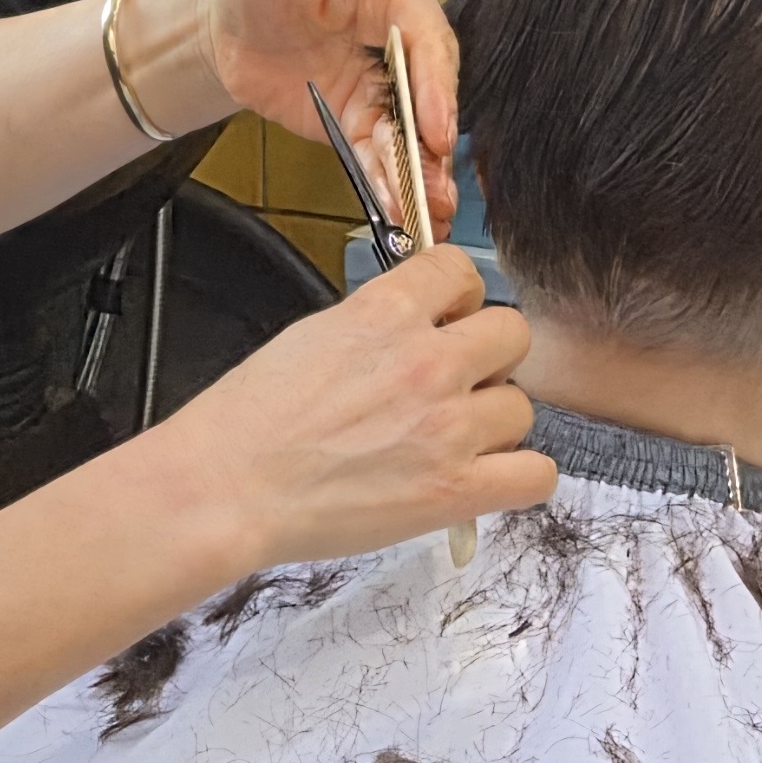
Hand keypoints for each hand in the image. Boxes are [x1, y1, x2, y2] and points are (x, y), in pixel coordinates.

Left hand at [141, 0, 463, 236]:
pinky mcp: (357, 119)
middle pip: (428, 96)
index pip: (429, 41)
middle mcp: (396, 41)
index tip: (436, 125)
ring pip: (407, 134)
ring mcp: (380, 85)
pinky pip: (376, 155)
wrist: (217, 24)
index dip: (437, 86)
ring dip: (417, 174)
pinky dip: (387, 183)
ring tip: (424, 209)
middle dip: (434, 143)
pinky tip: (396, 208)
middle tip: (437, 181)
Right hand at [149, 245, 552, 572]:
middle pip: (512, 333)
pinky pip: (536, 474)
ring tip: (451, 442)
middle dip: (487, 357)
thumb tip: (418, 328)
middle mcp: (427, 362)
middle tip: (456, 384)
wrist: (225, 490)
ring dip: (493, 423)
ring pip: (522, 407)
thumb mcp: (311, 334)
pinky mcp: (454, 491)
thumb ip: (378, 323)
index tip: (446, 321)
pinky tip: (484, 478)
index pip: (462, 270)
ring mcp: (447, 428)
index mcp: (385, 311)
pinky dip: (518, 477)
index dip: (458, 298)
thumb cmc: (247, 423)